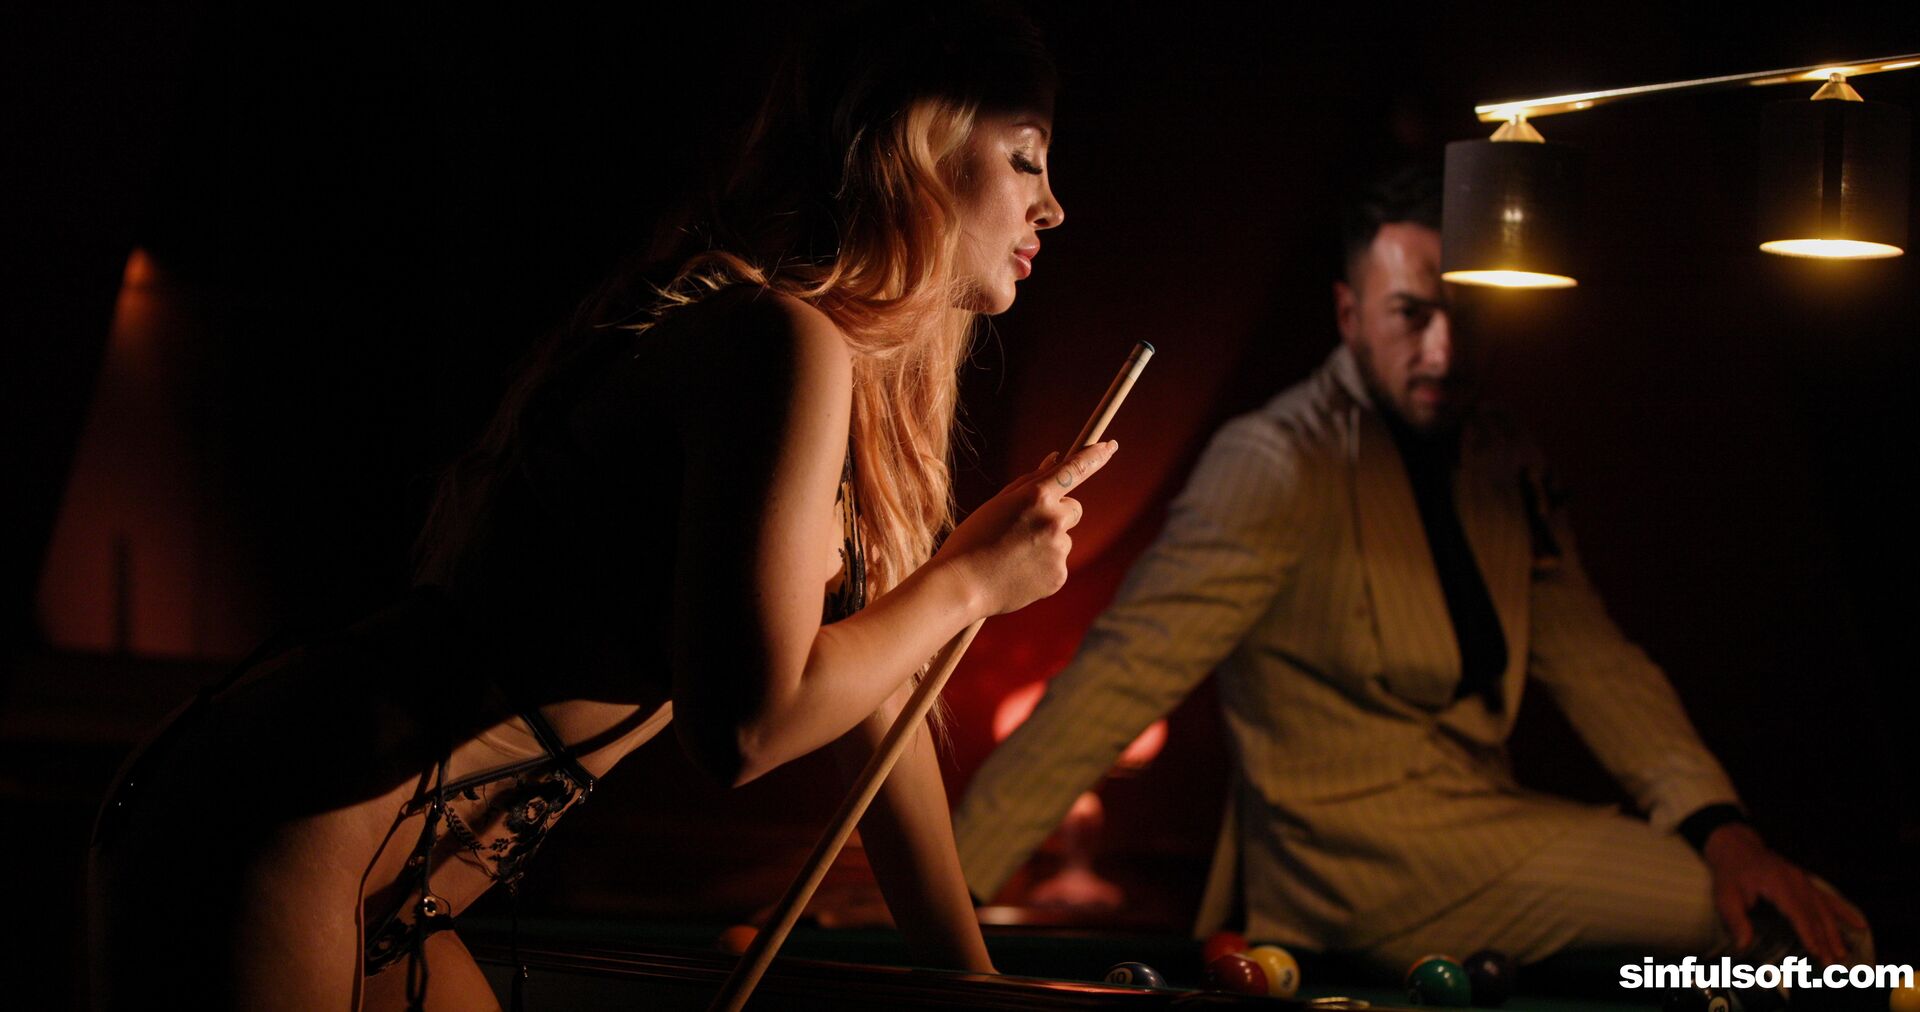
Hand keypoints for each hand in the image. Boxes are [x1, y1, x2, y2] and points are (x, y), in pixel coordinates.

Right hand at [935, 441, 1117, 617]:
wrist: (962, 586)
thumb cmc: (973, 540)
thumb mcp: (998, 504)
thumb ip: (1030, 481)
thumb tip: (1056, 458)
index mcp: (1036, 496)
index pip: (1075, 469)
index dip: (1095, 455)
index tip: (1110, 446)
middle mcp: (1053, 520)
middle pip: (1074, 509)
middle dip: (1058, 514)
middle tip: (1026, 528)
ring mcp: (1059, 550)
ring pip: (1063, 539)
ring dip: (1047, 543)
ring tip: (1014, 555)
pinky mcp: (1059, 576)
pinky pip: (1058, 563)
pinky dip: (1043, 566)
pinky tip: (1018, 572)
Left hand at [1703, 823, 1866, 965]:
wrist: (1736, 847)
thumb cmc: (1730, 874)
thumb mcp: (1725, 895)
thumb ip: (1735, 920)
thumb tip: (1742, 947)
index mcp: (1778, 883)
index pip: (1797, 913)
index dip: (1808, 933)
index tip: (1816, 953)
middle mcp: (1796, 882)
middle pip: (1815, 915)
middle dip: (1825, 941)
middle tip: (1832, 965)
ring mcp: (1804, 881)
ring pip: (1825, 911)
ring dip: (1835, 934)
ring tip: (1842, 955)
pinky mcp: (1807, 883)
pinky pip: (1829, 899)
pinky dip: (1846, 912)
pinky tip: (1861, 926)